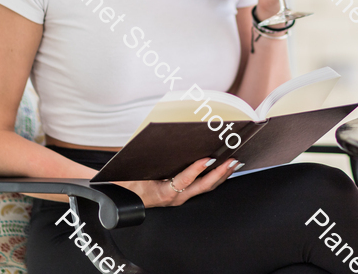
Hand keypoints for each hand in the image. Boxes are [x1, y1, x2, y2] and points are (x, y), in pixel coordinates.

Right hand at [113, 158, 239, 207]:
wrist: (123, 200)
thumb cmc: (126, 187)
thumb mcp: (127, 177)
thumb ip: (133, 167)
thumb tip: (125, 156)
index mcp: (163, 193)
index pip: (183, 181)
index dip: (195, 170)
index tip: (207, 159)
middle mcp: (175, 197)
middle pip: (203, 186)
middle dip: (219, 173)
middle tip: (231, 160)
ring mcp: (181, 197)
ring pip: (206, 187)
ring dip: (221, 175)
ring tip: (234, 162)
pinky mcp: (184, 194)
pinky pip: (203, 186)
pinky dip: (215, 177)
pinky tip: (224, 168)